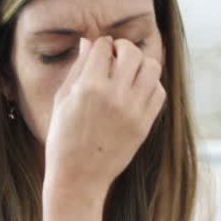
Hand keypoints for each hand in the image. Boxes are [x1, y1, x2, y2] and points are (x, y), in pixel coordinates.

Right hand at [43, 36, 164, 198]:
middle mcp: (113, 96)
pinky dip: (150, 85)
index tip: (100, 50)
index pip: (103, 46)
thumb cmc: (63, 138)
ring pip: (151, 67)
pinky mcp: (144, 125)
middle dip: (123, 48)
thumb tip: (89, 41)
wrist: (78, 178)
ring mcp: (132, 111)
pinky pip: (159, 91)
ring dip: (140, 64)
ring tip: (129, 72)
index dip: (101, 45)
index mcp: (88, 88)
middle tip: (116, 57)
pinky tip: (136, 91)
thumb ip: (77, 68)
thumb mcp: (62, 100)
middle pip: (131, 52)